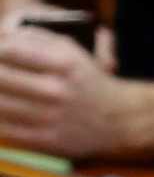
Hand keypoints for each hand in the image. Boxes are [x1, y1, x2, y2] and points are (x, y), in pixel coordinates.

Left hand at [0, 27, 132, 156]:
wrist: (119, 120)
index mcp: (64, 63)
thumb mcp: (71, 50)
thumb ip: (35, 37)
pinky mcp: (47, 140)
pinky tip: (5, 112)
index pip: (9, 50)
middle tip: (1, 75)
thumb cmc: (87, 80)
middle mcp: (58, 90)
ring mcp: (52, 117)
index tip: (0, 54)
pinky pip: (6, 129)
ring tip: (4, 92)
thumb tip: (0, 36)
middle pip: (1, 77)